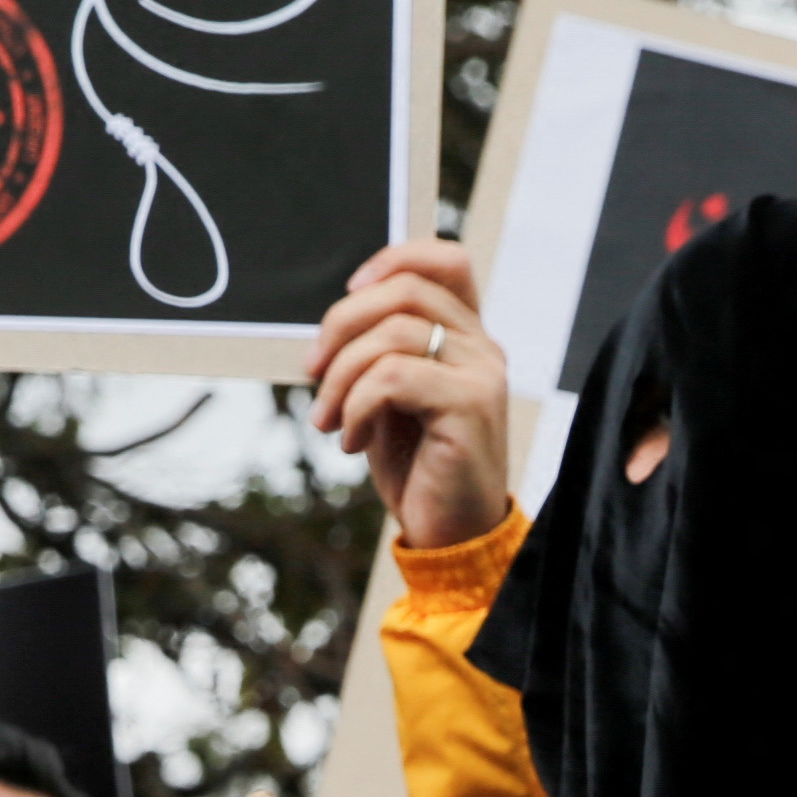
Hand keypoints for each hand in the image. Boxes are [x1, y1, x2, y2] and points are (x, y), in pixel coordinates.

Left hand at [308, 240, 511, 550]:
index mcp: (467, 337)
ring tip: (328, 419)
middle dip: (341, 324)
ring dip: (341, 377)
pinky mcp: (470, 407)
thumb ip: (379, 354)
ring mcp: (481, 375)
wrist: (453, 538)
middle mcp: (482, 348)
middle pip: (404, 290)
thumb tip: (332, 325)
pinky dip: (357, 406)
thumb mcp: (391, 400)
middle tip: (314, 370)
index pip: (446, 260)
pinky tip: (354, 441)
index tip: (348, 291)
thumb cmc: (420, 470)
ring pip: (391, 334)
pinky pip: (392, 378)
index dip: (393, 258)